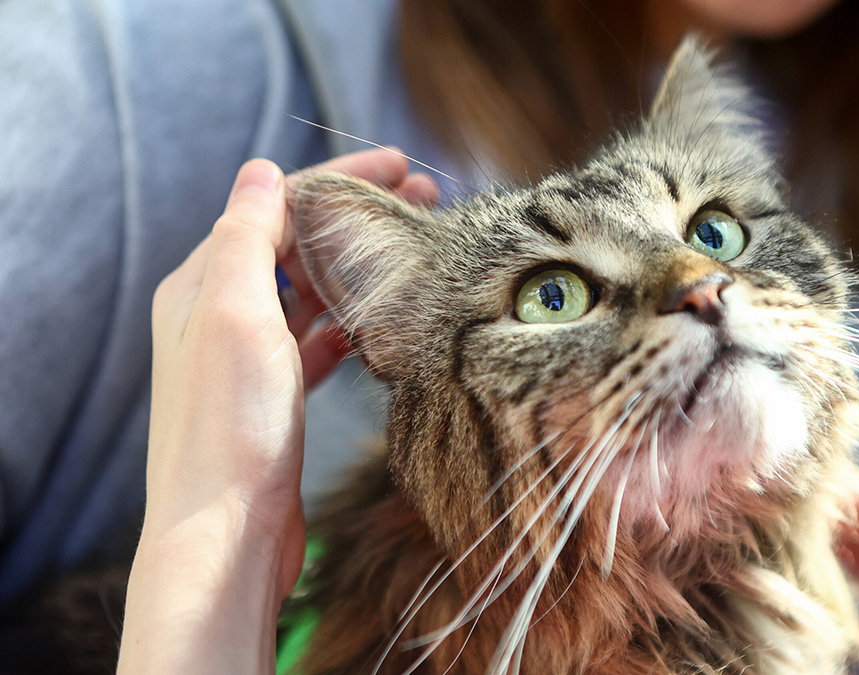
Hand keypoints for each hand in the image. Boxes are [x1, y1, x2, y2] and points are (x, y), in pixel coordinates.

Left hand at [118, 151, 436, 673]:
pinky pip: (317, 340)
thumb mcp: (238, 316)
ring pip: (312, 290)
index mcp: (202, 283)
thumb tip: (263, 171)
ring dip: (360, 265)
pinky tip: (384, 322)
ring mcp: (248, 357)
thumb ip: (248, 237)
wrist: (226, 535)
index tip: (404, 166)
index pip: (278, 206)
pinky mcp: (274, 396)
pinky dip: (350, 321)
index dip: (342, 179)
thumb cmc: (231, 429)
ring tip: (417, 251)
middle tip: (427, 199)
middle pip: (298, 243)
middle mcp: (219, 314)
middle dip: (359, 216)